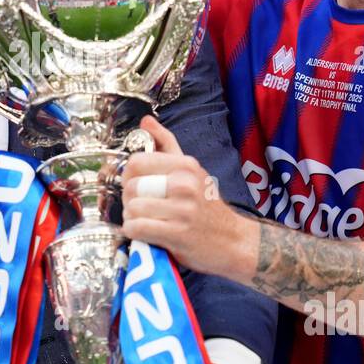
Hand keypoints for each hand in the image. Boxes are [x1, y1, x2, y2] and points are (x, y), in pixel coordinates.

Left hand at [120, 115, 250, 279]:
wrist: (234, 241)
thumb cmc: (208, 207)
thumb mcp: (192, 170)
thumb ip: (167, 144)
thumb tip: (146, 122)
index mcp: (186, 165)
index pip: (136, 162)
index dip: (129, 176)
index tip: (138, 185)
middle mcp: (184, 184)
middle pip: (131, 186)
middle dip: (129, 199)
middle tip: (140, 206)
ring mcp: (182, 210)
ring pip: (132, 208)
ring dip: (132, 218)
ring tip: (145, 220)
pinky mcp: (177, 234)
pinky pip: (137, 228)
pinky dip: (135, 232)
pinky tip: (146, 232)